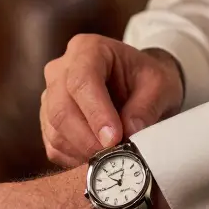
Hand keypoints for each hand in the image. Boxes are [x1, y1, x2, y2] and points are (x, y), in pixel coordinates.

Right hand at [41, 35, 183, 167]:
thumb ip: (146, 108)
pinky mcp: (48, 121)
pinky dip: (75, 159)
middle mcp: (60, 70)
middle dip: (87, 139)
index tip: (114, 139)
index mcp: (87, 49)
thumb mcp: (160, 86)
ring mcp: (50, 96)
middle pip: (60, 109)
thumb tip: (129, 133)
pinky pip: (54, 147)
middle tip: (114, 156)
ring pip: (54, 131)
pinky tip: (98, 158)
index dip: (95, 113)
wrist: (136, 85)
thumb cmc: (146, 79)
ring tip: (111, 157)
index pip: (81, 81)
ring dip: (82, 151)